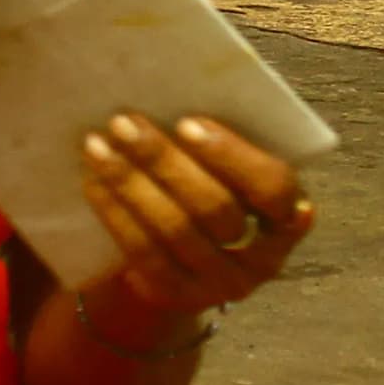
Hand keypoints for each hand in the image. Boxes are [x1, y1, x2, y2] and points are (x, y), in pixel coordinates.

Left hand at [74, 112, 314, 325]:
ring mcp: (220, 284)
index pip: (273, 186)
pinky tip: (94, 181)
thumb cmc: (219, 190)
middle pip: (215, 209)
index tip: (188, 122)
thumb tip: (172, 87)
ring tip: (98, 145)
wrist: (193, 258)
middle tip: (124, 123)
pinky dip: (116, 213)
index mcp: (289, 214)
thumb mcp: (234, 171)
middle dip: (165, 161)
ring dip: (131, 183)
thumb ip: (223, 142)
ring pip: (175, 231)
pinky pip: (144, 254)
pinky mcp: (179, 297)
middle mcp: (263, 258)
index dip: (232, 155)